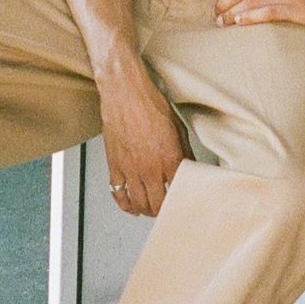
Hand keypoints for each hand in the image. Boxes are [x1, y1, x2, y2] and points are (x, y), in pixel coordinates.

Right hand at [99, 62, 191, 217]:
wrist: (125, 93)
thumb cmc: (151, 104)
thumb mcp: (178, 129)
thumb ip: (184, 152)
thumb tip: (190, 166)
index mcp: (169, 160)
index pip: (178, 193)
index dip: (180, 201)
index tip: (182, 202)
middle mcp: (149, 169)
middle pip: (156, 205)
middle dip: (162, 210)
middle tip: (165, 209)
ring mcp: (130, 169)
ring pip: (137, 203)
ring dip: (144, 210)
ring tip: (149, 209)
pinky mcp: (114, 165)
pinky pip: (118, 193)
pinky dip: (124, 203)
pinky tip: (129, 205)